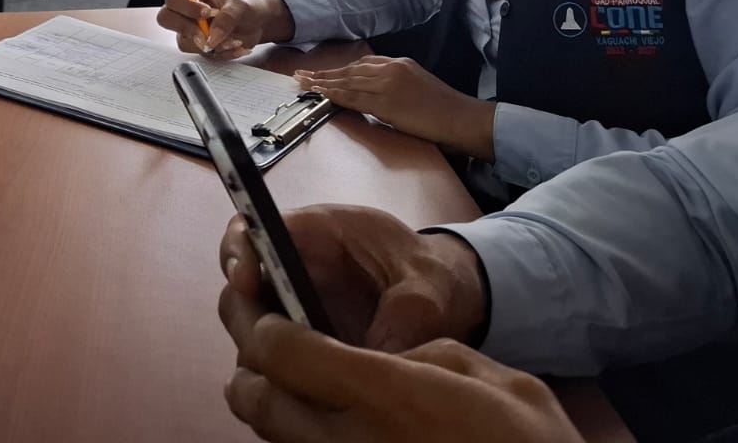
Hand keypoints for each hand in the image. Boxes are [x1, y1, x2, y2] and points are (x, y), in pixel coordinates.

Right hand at [159, 0, 293, 59]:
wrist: (258, 23)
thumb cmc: (247, 7)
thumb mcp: (241, 6)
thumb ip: (227, 18)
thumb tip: (212, 37)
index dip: (187, 7)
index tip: (208, 13)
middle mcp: (186, 10)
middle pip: (166, 19)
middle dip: (189, 29)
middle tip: (208, 35)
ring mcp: (190, 29)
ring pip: (184, 42)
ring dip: (211, 45)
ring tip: (234, 40)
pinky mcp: (198, 45)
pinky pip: (201, 55)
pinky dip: (220, 54)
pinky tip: (235, 46)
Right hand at [220, 206, 489, 356]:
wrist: (447, 299)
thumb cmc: (431, 275)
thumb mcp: (429, 289)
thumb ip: (405, 316)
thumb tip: (379, 354)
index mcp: (316, 233)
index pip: (251, 230)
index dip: (238, 253)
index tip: (247, 283)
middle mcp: (293, 269)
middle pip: (241, 286)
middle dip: (247, 318)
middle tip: (272, 347)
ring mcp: (294, 307)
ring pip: (253, 329)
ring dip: (266, 354)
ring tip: (298, 379)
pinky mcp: (304, 340)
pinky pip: (277, 358)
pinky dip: (283, 377)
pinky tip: (310, 394)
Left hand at [222, 311, 578, 442]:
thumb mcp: (489, 379)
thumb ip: (423, 356)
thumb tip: (390, 358)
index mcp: (383, 394)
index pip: (282, 351)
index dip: (264, 323)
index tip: (271, 308)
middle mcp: (351, 440)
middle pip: (256, 398)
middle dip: (248, 364)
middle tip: (261, 338)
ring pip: (270, 437)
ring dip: (267, 403)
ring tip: (286, 377)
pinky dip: (296, 436)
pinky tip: (322, 419)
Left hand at [295, 56, 495, 160]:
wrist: (462, 118)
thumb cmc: (444, 110)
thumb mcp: (418, 87)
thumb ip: (394, 86)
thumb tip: (374, 94)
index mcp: (400, 64)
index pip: (362, 64)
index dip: (340, 69)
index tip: (323, 73)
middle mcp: (391, 68)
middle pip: (350, 70)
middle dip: (325, 73)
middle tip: (301, 75)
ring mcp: (388, 83)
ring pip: (348, 81)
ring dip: (323, 83)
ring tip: (303, 83)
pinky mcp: (386, 101)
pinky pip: (354, 97)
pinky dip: (335, 95)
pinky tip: (321, 96)